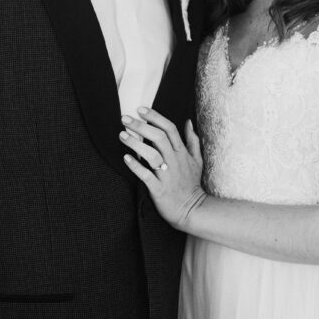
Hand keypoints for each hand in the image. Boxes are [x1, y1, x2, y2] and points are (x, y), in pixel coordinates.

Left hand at [120, 108, 206, 229]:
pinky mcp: (159, 189)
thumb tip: (189, 122)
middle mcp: (174, 161)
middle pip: (159, 138)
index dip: (155, 117)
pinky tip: (126, 157)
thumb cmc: (191, 184)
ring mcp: (167, 175)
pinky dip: (135, 166)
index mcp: (182, 153)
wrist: (192, 210)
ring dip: (135, 143)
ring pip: (151, 155)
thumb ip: (193, 140)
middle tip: (125, 118)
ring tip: (121, 135)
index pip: (170, 129)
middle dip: (141, 126)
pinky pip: (146, 176)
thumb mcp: (197, 160)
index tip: (140, 109)